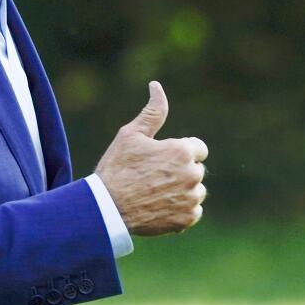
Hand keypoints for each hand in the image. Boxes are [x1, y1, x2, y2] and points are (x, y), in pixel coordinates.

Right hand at [94, 81, 208, 235]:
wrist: (107, 208)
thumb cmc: (117, 168)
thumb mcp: (131, 134)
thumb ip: (153, 111)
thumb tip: (156, 85)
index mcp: (182, 151)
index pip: (198, 148)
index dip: (179, 151)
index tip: (162, 158)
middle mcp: (192, 174)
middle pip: (196, 169)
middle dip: (180, 171)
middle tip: (153, 177)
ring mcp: (191, 198)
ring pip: (196, 191)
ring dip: (182, 191)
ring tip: (155, 193)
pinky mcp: (187, 219)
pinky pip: (193, 211)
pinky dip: (181, 210)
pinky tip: (159, 207)